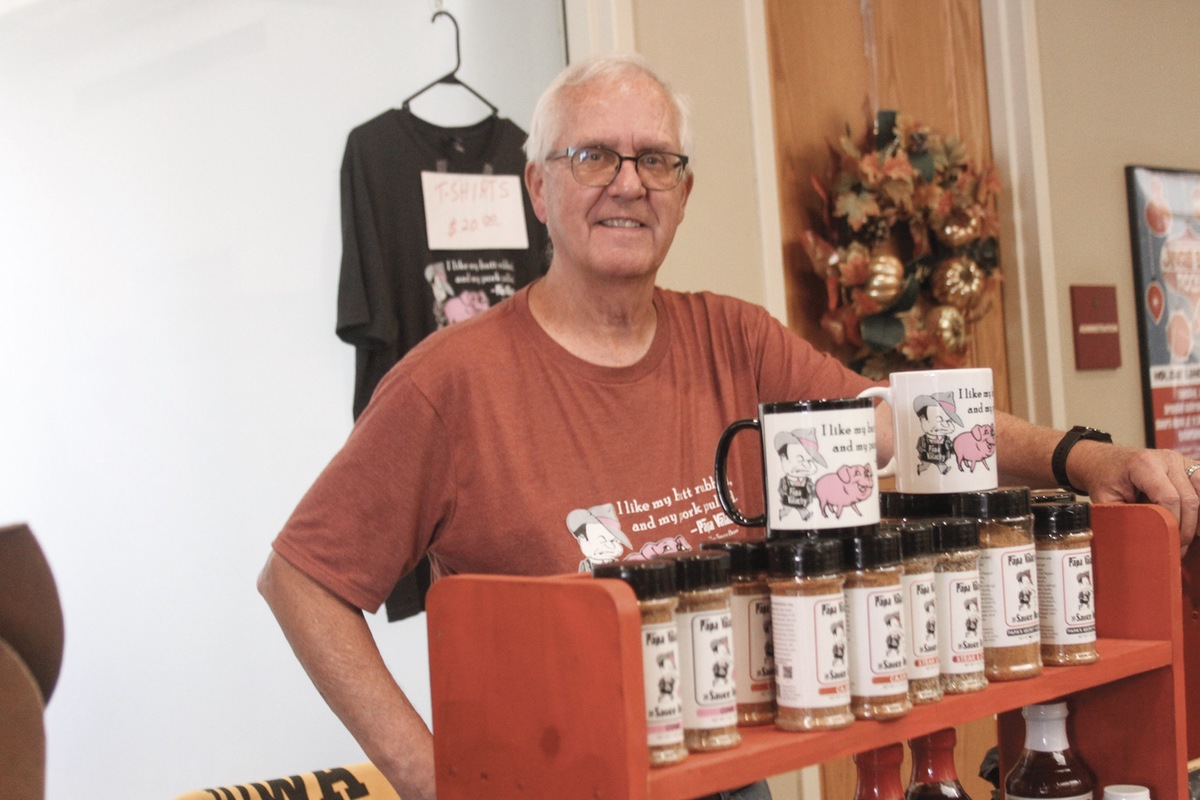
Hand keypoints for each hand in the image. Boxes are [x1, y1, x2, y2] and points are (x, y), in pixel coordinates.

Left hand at [1067, 440, 1197, 554]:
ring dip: (1199, 518)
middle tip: (1179, 548)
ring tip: (1190, 538)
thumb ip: (1124, 516)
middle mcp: (1166, 458)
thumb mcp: (1105, 499)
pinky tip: (1197, 524)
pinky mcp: (1187, 464)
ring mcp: (1179, 459)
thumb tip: (1142, 540)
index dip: (1172, 523)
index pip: (1169, 498)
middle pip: (1190, 498)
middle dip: (1187, 527)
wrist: (1105, 459)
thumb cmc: (1105, 479)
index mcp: (1144, 465)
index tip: (1168, 541)